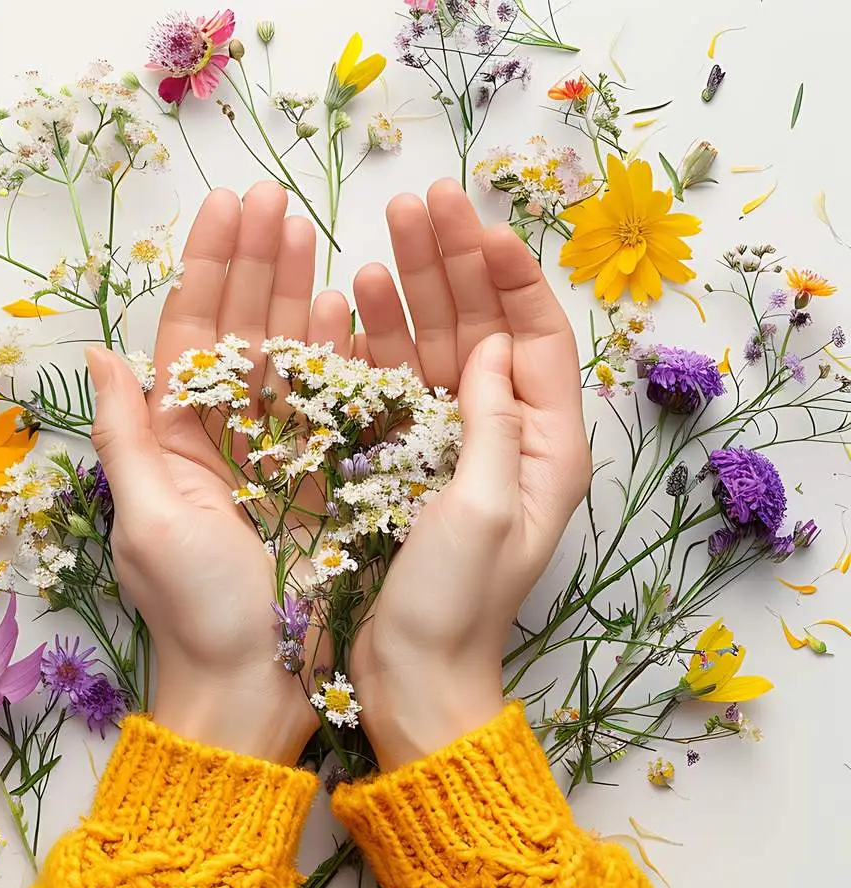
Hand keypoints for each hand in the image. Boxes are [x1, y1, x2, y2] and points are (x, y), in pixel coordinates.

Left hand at [85, 181, 339, 763]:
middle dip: (254, 262)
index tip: (227, 209)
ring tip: (308, 226)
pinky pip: (330, 405)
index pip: (190, 335)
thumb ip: (127, 434)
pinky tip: (346, 303)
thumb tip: (98, 355)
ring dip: (295, 290)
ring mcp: (274, 457)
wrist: (253, 691)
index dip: (209, 270)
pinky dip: (339, 354)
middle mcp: (219, 439)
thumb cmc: (195, 613)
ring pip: (285, 356)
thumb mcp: (148, 519)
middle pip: (239, 331)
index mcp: (170, 442)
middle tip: (275, 197)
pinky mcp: (321, 480)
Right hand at [342, 182, 591, 769]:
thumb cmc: (452, 604)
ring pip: (431, 346)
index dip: (508, 276)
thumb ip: (491, 420)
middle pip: (480, 327)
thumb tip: (486, 341)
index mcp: (543, 447)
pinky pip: (388, 383)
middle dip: (453, 262)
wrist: (408, 677)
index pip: (536, 337)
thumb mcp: (483, 507)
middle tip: (419, 201)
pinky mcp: (396, 461)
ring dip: (411, 288)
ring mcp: (445, 445)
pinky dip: (373, 339)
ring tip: (383, 233)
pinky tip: (354, 296)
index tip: (475, 225)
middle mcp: (500, 437)